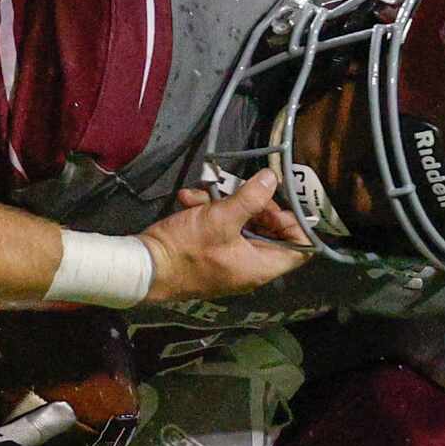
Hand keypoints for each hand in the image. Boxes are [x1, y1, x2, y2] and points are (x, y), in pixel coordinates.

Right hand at [139, 171, 309, 301]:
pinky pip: (221, 229)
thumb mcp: (221, 218)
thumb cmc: (187, 248)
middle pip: (270, 231)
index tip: (280, 200)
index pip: (300, 249)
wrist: (144, 267)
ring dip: (225, 203)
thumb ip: (251, 198)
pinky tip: (189, 199)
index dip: (296, 223)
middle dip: (254, 204)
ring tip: (203, 192)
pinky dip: (208, 211)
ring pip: (241, 225)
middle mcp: (250, 267)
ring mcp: (229, 260)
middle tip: (242, 189)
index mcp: (261, 266)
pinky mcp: (210, 252)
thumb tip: (273, 178)